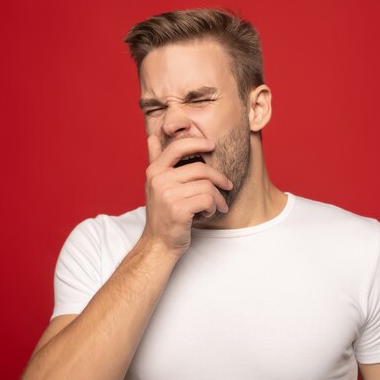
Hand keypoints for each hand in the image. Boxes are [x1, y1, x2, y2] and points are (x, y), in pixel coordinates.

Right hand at [143, 135, 232, 253]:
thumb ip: (155, 160)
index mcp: (154, 171)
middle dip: (218, 178)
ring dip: (217, 198)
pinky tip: (207, 214)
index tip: (212, 146)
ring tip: (216, 206)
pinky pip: (207, 199)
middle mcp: (158, 180)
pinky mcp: (178, 210)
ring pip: (207, 186)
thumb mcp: (155, 185)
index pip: (177, 147)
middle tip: (227, 186)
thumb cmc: (163, 214)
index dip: (197, 143)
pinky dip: (213, 207)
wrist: (159, 243)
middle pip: (200, 169)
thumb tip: (152, 136)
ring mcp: (167, 195)